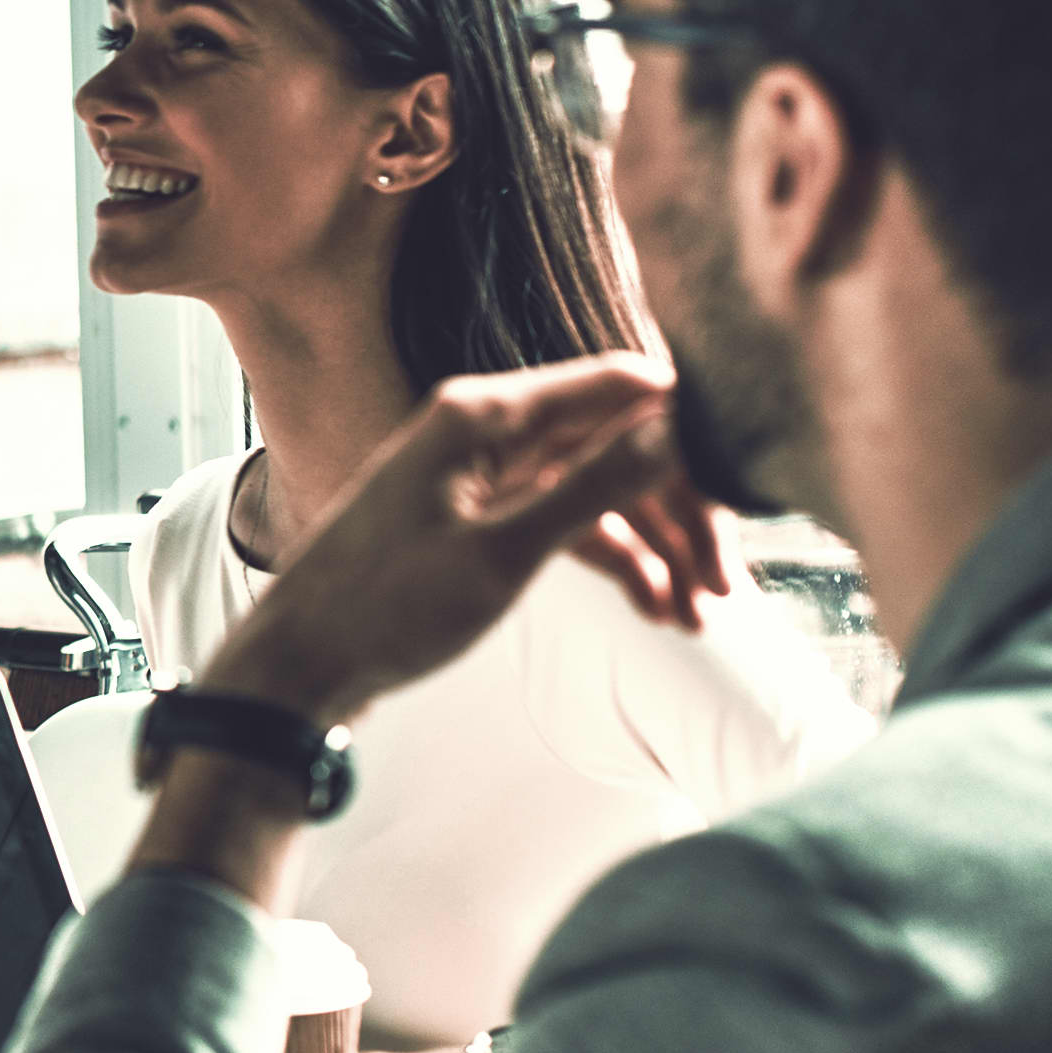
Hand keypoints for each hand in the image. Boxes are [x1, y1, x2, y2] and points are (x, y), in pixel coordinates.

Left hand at [199, 353, 728, 727]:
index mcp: (479, 414)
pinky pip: (563, 523)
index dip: (687, 424)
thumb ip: (591, 489)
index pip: (613, 386)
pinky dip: (611, 560)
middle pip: (612, 445)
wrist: (301, 666)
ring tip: (699, 617)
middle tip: (726, 584)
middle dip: (677, 511)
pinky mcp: (478, 518)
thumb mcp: (503, 553)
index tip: (750, 470)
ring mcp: (479, 475)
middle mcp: (481, 430)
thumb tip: (672, 427)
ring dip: (652, 547)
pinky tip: (655, 610)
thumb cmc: (386, 607)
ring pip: (593, 491)